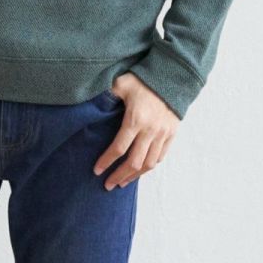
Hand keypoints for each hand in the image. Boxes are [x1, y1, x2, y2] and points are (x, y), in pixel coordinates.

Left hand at [94, 73, 179, 188]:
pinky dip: (149, 166)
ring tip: (123, 182)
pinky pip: (160, 157)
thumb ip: (107, 94)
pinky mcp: (171, 134)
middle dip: (119, 176)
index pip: (118, 148)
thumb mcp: (121, 83)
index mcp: (135, 120)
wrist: (173, 77)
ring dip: (134, 176)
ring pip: (149, 164)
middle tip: (108, 185)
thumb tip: (89, 101)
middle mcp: (150, 130)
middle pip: (134, 162)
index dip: (106, 162)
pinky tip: (140, 170)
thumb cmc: (143, 80)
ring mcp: (162, 134)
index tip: (97, 171)